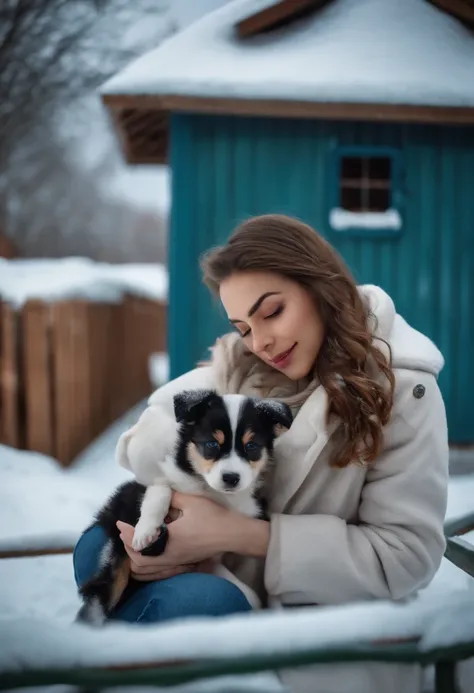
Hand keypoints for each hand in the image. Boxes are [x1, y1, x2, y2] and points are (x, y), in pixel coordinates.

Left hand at [117, 492, 231, 580]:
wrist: (233, 534)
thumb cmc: (212, 517)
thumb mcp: (190, 501)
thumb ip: (170, 498)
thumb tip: (156, 496)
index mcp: (169, 540)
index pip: (138, 542)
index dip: (126, 533)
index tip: (120, 523)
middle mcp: (170, 556)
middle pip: (138, 561)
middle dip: (128, 546)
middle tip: (126, 531)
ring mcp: (177, 562)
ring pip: (147, 570)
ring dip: (136, 558)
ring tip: (134, 543)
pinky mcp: (183, 563)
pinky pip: (158, 571)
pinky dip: (148, 566)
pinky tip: (149, 553)